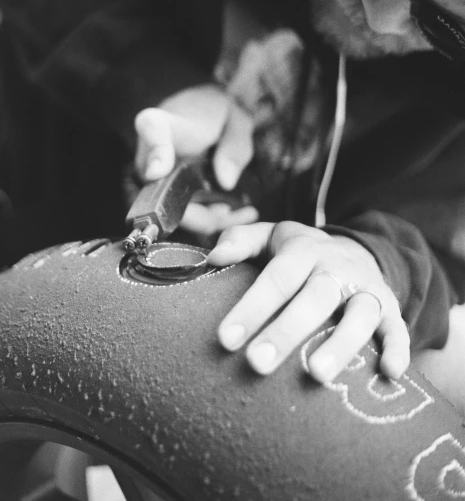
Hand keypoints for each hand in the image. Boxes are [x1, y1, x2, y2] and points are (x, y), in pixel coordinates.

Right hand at [134, 84, 258, 234]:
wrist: (199, 111)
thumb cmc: (215, 112)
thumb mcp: (236, 120)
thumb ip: (234, 146)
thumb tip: (225, 182)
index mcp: (165, 122)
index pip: (152, 128)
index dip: (155, 151)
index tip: (158, 171)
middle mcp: (148, 152)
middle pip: (162, 194)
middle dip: (199, 214)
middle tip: (230, 212)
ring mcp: (150, 178)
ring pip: (172, 213)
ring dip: (207, 220)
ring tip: (241, 213)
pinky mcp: (159, 193)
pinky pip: (178, 215)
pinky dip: (206, 220)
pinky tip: (232, 216)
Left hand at [207, 221, 408, 382]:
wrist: (354, 251)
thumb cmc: (300, 254)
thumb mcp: (272, 237)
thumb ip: (241, 240)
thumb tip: (213, 257)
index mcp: (304, 252)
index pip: (276, 279)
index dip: (250, 308)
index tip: (225, 339)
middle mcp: (337, 269)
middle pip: (314, 298)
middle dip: (286, 331)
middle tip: (257, 363)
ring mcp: (366, 290)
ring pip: (359, 315)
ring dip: (341, 344)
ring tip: (317, 375)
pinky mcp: (390, 310)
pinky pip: (398, 328)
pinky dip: (398, 348)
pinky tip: (389, 373)